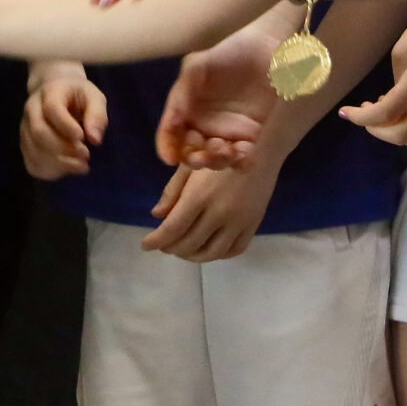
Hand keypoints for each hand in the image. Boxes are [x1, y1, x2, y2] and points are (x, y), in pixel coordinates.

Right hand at [19, 62, 106, 179]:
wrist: (55, 92)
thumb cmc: (78, 96)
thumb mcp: (94, 97)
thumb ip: (97, 115)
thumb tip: (95, 139)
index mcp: (50, 92)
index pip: (51, 108)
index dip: (66, 126)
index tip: (83, 138)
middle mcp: (32, 109)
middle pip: (39, 132)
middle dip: (64, 148)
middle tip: (86, 154)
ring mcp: (25, 128)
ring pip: (34, 151)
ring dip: (60, 163)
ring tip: (81, 164)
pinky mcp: (25, 145)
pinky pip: (32, 164)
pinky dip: (51, 172)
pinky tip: (68, 168)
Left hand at [140, 162, 277, 262]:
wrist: (260, 149)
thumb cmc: (219, 151)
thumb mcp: (190, 165)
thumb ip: (172, 191)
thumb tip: (157, 216)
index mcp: (199, 195)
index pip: (173, 228)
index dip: (156, 241)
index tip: (146, 245)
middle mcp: (219, 213)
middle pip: (189, 244)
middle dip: (171, 248)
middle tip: (164, 244)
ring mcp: (238, 222)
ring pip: (211, 253)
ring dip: (192, 256)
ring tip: (182, 249)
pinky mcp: (253, 225)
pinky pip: (233, 250)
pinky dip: (218, 255)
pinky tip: (207, 247)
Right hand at [154, 19, 284, 170]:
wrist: (265, 48)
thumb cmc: (228, 50)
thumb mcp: (198, 63)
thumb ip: (184, 87)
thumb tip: (174, 118)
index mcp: (185, 108)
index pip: (171, 132)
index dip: (167, 146)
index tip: (170, 157)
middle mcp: (203, 125)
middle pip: (192, 152)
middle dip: (196, 158)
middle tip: (206, 153)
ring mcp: (228, 133)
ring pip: (217, 160)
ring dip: (218, 161)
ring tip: (228, 150)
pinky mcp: (252, 138)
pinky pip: (244, 159)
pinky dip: (242, 162)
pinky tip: (245, 153)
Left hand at [340, 0, 406, 146]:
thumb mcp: (404, 47)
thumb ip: (395, 81)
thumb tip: (389, 104)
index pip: (388, 112)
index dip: (362, 118)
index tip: (344, 112)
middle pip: (404, 134)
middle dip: (377, 130)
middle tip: (363, 113)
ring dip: (395, 133)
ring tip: (380, 113)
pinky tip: (401, 112)